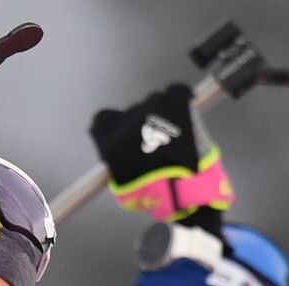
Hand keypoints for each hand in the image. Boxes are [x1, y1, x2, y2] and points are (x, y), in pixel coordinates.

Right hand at [89, 84, 231, 229]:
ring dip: (161, 114)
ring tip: (174, 133)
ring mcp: (153, 106)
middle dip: (142, 123)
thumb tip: (123, 155)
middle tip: (155, 142)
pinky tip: (183, 112)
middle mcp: (128, 118)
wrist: (186, 185)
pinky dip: (179, 99)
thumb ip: (117, 164)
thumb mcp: (123, 185)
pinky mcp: (176, 100)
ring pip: (154, 103)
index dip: (113, 127)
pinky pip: (175, 92)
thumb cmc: (153, 191)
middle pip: (132, 112)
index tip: (124, 136)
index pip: (102, 120)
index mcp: (110, 139)